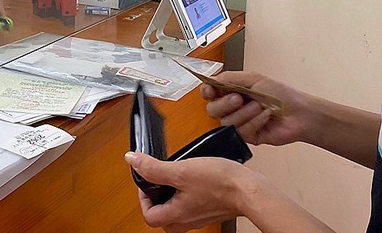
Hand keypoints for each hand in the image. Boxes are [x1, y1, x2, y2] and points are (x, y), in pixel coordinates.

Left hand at [125, 152, 253, 232]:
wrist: (249, 189)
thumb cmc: (220, 184)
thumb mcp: (181, 171)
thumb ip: (154, 168)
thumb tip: (132, 160)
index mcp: (176, 216)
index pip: (149, 216)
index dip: (143, 198)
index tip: (147, 181)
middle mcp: (187, 221)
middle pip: (162, 215)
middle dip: (156, 197)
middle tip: (158, 179)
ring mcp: (199, 216)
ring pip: (177, 210)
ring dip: (172, 194)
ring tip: (176, 176)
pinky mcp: (210, 209)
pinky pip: (191, 205)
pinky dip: (187, 193)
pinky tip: (194, 177)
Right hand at [202, 71, 309, 146]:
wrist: (299, 113)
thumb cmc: (281, 93)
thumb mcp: (254, 79)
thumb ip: (230, 78)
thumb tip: (210, 80)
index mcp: (232, 90)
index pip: (209, 92)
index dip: (206, 92)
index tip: (211, 91)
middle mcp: (233, 107)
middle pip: (212, 110)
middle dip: (225, 104)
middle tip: (239, 99)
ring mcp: (239, 123)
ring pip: (226, 122)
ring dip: (245, 113)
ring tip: (261, 107)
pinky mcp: (247, 136)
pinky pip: (240, 132)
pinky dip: (254, 123)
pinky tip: (265, 117)